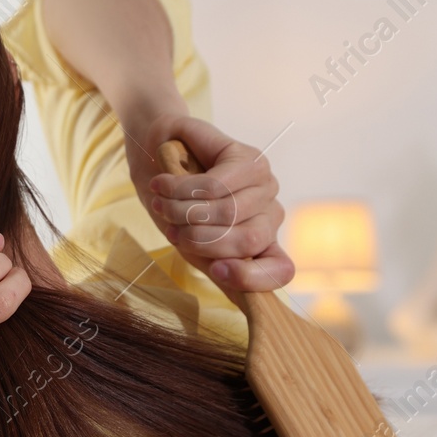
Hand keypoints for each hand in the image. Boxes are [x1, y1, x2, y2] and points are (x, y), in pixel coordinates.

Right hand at [134, 114, 294, 296]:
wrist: (157, 158)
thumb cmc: (176, 208)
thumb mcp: (191, 245)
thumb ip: (210, 261)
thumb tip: (224, 273)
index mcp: (261, 244)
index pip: (280, 270)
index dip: (251, 278)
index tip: (216, 271)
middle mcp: (270, 215)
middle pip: (248, 241)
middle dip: (197, 239)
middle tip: (169, 228)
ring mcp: (264, 185)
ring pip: (229, 213)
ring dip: (181, 211)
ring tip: (160, 205)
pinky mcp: (248, 158)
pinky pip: (215, 186)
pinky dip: (181, 190)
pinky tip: (163, 185)